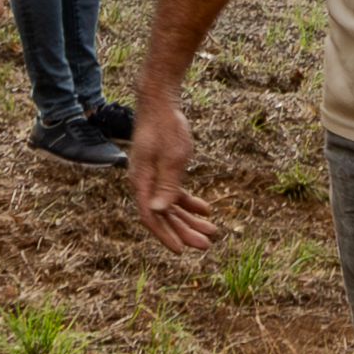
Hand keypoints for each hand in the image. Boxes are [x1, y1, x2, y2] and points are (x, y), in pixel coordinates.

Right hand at [131, 87, 216, 251]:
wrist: (160, 102)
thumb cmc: (166, 127)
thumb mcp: (172, 158)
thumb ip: (166, 186)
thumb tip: (157, 212)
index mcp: (142, 182)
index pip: (151, 217)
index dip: (166, 236)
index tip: (183, 251)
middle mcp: (144, 183)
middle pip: (163, 215)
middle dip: (185, 231)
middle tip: (207, 246)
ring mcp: (152, 177)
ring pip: (170, 206)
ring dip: (190, 220)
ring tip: (212, 232)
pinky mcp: (161, 169)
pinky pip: (174, 192)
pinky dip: (189, 202)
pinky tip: (206, 210)